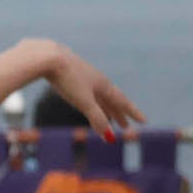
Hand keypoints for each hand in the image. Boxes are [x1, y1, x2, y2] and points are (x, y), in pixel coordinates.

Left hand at [28, 42, 145, 139]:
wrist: (48, 57)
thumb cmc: (68, 79)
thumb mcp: (84, 102)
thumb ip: (97, 118)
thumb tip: (108, 135)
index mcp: (104, 85)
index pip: (122, 102)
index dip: (133, 113)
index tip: (144, 121)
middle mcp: (97, 79)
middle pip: (111, 99)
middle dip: (118, 113)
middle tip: (125, 125)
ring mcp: (83, 75)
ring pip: (98, 94)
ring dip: (105, 107)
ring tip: (108, 116)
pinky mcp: (70, 73)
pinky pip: (86, 90)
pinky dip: (91, 99)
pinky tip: (87, 97)